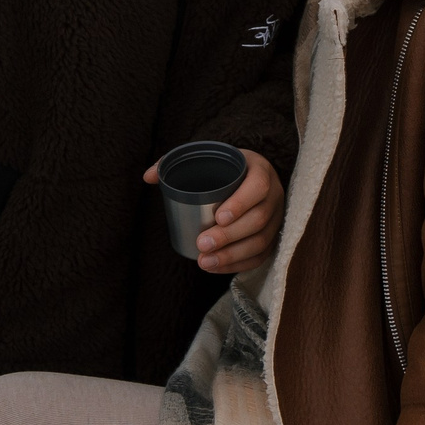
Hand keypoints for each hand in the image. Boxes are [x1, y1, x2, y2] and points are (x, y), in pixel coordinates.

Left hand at [143, 148, 280, 274]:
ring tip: (205, 261)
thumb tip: (149, 176)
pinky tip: (216, 267)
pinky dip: (238, 264)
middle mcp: (274, 194)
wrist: (247, 177)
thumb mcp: (205, 158)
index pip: (258, 188)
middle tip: (202, 243)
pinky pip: (260, 255)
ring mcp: (276, 218)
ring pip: (261, 241)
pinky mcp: (272, 236)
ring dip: (233, 255)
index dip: (241, 204)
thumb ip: (175, 162)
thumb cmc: (222, 169)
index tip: (218, 217)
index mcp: (261, 170)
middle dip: (229, 236)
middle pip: (259, 219)